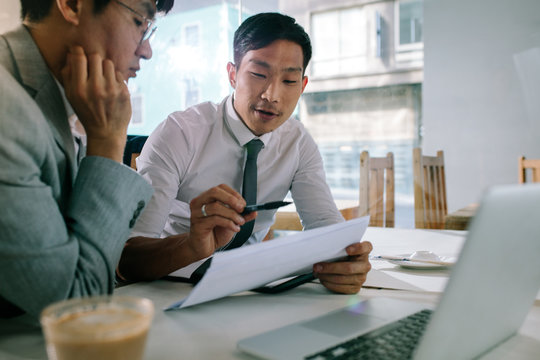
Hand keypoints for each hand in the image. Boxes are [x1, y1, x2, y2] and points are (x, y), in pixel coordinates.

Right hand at [61, 46, 130, 161]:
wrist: (106, 132)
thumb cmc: (86, 112)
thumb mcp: (71, 97)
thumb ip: (68, 75)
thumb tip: (72, 54)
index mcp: (79, 89)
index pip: (79, 58)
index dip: (78, 51)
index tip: (79, 52)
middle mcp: (96, 88)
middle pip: (95, 57)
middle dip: (92, 60)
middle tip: (92, 68)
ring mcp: (112, 90)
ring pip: (108, 63)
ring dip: (104, 68)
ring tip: (102, 78)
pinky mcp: (124, 92)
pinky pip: (118, 74)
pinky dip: (114, 78)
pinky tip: (111, 88)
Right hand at [187, 184, 256, 259]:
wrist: (204, 247)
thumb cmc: (215, 232)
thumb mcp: (231, 221)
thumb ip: (241, 215)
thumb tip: (254, 211)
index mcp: (207, 198)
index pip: (220, 188)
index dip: (234, 194)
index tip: (243, 204)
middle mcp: (199, 203)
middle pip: (214, 192)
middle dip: (231, 199)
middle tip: (242, 208)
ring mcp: (197, 213)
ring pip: (216, 207)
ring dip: (232, 214)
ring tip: (240, 222)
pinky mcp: (197, 224)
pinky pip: (215, 219)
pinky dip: (229, 223)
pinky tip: (235, 228)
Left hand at [313, 241, 372, 293]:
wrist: (345, 266)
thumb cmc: (342, 256)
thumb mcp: (342, 248)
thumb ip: (338, 248)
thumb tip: (322, 251)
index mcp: (364, 251)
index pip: (365, 248)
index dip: (357, 248)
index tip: (347, 249)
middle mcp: (365, 265)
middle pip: (349, 268)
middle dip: (330, 268)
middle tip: (318, 267)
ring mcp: (362, 277)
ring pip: (343, 279)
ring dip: (327, 277)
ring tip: (318, 273)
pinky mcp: (356, 287)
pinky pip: (342, 288)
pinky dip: (330, 284)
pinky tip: (324, 280)